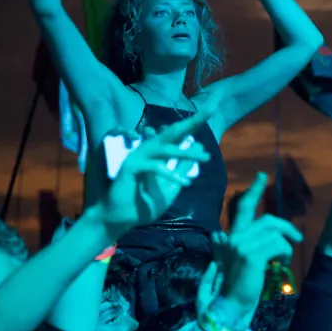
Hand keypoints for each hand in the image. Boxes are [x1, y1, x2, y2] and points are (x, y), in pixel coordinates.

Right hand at [95, 110, 212, 238]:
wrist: (121, 219)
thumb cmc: (143, 202)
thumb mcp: (171, 185)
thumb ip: (182, 166)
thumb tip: (198, 147)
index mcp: (157, 152)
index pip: (178, 135)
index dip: (193, 123)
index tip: (211, 111)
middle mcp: (147, 150)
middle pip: (171, 132)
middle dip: (191, 122)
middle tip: (209, 111)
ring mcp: (138, 157)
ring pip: (164, 148)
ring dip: (185, 153)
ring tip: (205, 158)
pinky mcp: (131, 167)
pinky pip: (154, 166)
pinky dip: (170, 174)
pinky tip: (185, 183)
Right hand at [208, 172, 303, 325]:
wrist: (226, 307)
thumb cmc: (232, 289)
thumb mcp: (233, 264)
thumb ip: (232, 247)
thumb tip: (219, 234)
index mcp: (229, 238)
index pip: (242, 209)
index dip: (254, 191)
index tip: (262, 176)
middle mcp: (233, 237)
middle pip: (266, 220)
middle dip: (285, 226)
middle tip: (297, 237)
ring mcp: (240, 245)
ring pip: (275, 233)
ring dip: (285, 246)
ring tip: (283, 261)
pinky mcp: (251, 254)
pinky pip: (279, 245)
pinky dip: (285, 254)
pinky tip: (281, 265)